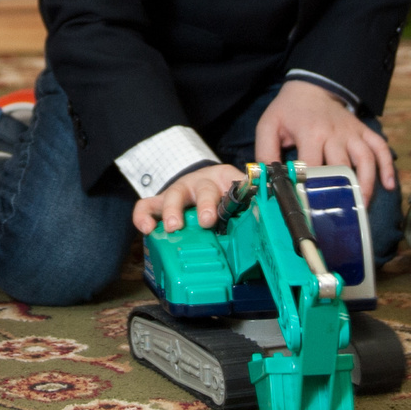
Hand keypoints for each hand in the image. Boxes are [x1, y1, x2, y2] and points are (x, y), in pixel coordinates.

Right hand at [131, 163, 246, 235]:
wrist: (202, 180)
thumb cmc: (222, 194)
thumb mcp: (239, 194)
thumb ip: (252, 207)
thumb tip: (267, 222)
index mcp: (225, 180)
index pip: (233, 184)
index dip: (235, 197)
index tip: (249, 210)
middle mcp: (201, 183)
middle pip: (203, 189)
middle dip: (205, 205)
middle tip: (207, 221)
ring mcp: (179, 191)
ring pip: (174, 194)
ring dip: (173, 211)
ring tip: (174, 228)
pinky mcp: (161, 201)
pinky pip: (146, 205)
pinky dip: (143, 216)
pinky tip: (147, 229)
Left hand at [254, 79, 398, 204]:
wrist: (311, 87)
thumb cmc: (288, 111)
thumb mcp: (269, 125)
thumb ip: (265, 152)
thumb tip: (267, 180)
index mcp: (310, 133)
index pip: (312, 166)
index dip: (311, 188)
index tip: (309, 209)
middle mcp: (335, 134)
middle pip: (342, 167)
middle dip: (341, 192)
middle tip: (338, 217)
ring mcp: (352, 133)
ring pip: (366, 160)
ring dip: (366, 185)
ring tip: (362, 208)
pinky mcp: (364, 131)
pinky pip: (380, 148)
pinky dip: (387, 167)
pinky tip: (389, 186)